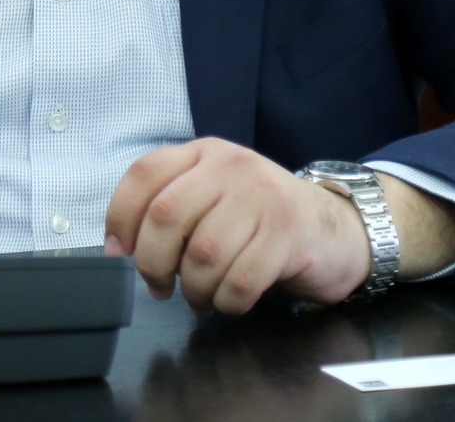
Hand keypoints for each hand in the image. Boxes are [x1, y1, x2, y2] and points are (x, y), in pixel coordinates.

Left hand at [103, 138, 372, 313]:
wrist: (335, 228)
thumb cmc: (259, 218)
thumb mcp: (214, 195)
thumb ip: (172, 208)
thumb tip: (123, 249)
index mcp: (203, 153)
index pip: (144, 173)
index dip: (121, 215)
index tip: (119, 252)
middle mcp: (230, 166)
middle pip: (166, 216)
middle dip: (153, 264)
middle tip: (159, 287)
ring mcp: (261, 197)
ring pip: (202, 255)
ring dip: (193, 289)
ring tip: (200, 297)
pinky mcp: (287, 233)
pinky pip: (239, 280)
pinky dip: (225, 302)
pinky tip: (228, 301)